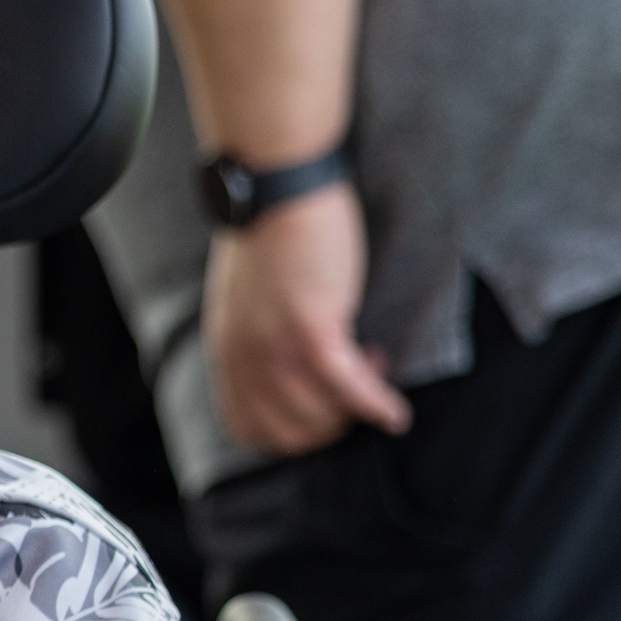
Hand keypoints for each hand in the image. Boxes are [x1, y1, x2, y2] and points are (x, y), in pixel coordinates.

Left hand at [202, 186, 410, 454]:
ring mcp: (275, 345)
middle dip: (331, 424)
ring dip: (355, 408)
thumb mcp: (244, 301)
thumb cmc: (269, 233)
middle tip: (355, 387)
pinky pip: (347, 387)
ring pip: (320, 415)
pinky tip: (395, 412)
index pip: (250, 429)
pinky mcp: (311, 326)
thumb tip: (283, 368)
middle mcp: (244, 358)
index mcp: (226, 353)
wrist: (274, 187)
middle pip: (290, 432)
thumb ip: (254, 339)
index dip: (292, 433)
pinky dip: (375, 405)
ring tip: (374, 365)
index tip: (321, 407)